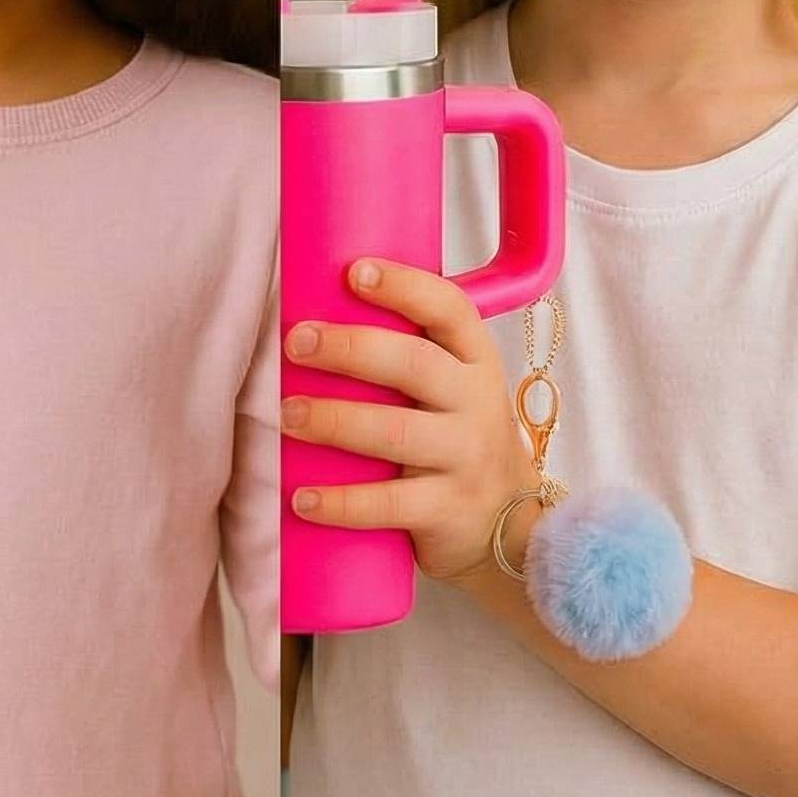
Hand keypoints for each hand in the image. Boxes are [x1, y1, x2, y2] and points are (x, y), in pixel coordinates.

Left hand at [281, 260, 536, 584]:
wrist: (508, 525)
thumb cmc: (458, 438)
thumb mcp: (454, 388)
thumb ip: (407, 354)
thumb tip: (317, 315)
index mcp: (475, 359)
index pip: (449, 309)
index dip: (404, 287)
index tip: (355, 272)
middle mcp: (475, 402)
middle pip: (415, 364)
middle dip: (351, 349)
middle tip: (297, 342)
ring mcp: (464, 457)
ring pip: (396, 432)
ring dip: (335, 420)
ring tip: (289, 414)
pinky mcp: (446, 509)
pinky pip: (390, 504)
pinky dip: (342, 502)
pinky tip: (303, 498)